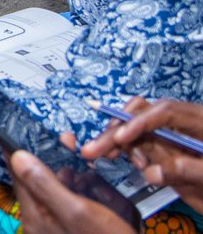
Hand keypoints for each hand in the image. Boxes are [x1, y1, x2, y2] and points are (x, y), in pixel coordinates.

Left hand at [8, 150, 136, 233]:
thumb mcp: (77, 210)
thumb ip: (45, 184)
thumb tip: (16, 156)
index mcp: (35, 216)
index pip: (17, 175)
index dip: (20, 150)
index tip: (24, 129)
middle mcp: (40, 221)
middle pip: (35, 180)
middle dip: (47, 157)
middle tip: (64, 140)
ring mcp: (55, 225)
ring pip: (52, 188)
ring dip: (63, 169)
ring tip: (75, 153)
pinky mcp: (71, 227)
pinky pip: (66, 200)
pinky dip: (74, 186)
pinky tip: (87, 178)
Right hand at [81, 98, 202, 213]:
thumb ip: (189, 171)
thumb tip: (151, 173)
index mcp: (199, 120)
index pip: (165, 112)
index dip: (139, 122)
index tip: (121, 138)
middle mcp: (180, 123)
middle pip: (142, 116)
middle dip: (115, 131)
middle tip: (93, 149)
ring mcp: (170, 136)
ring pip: (134, 129)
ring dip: (113, 140)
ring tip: (97, 155)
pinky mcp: (163, 150)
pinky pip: (136, 144)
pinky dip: (121, 150)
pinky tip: (111, 158)